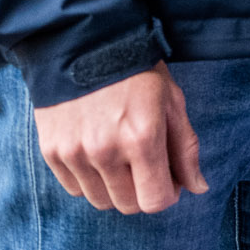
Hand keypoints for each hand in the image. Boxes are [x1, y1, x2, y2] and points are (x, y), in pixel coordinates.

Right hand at [33, 63, 207, 214]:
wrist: (84, 44)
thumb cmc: (138, 72)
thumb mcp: (172, 102)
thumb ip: (186, 149)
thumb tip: (197, 188)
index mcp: (142, 138)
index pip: (155, 201)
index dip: (167, 193)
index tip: (169, 178)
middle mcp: (105, 150)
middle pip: (128, 205)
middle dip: (143, 192)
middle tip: (146, 166)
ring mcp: (74, 153)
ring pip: (100, 201)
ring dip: (115, 188)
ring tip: (121, 157)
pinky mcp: (51, 151)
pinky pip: (74, 188)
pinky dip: (89, 180)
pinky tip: (98, 153)